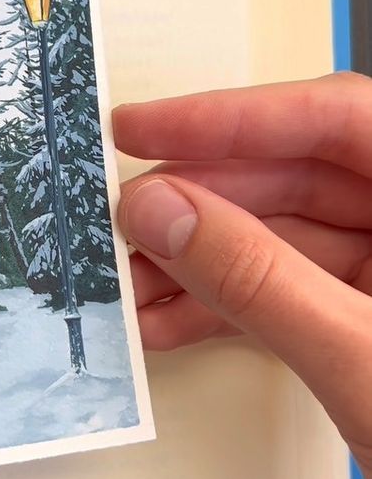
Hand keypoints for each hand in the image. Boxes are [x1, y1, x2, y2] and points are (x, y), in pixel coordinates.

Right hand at [114, 72, 371, 478]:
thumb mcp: (366, 362)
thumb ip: (260, 279)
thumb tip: (170, 213)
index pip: (340, 118)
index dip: (235, 115)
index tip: (150, 128)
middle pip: (305, 177)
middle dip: (206, 201)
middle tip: (130, 215)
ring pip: (290, 240)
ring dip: (205, 261)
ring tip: (133, 277)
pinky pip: (294, 295)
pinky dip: (230, 308)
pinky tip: (170, 321)